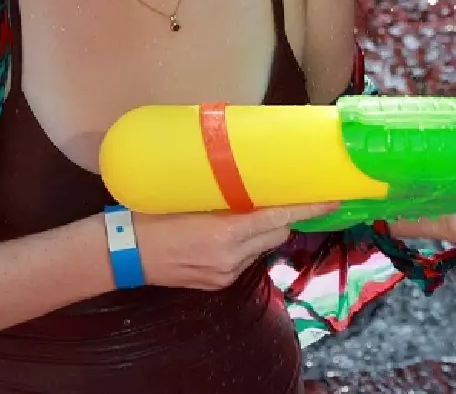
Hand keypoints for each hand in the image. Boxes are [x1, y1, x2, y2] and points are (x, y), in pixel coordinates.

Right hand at [135, 203, 338, 290]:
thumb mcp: (189, 195)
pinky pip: (245, 261)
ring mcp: (225, 273)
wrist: (123, 253)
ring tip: (241, 216)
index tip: (332, 199)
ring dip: (261, 232)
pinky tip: (224, 236)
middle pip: (278, 234)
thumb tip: (250, 172)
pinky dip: (244, 246)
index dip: (308, 209)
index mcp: (225, 233)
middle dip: (282, 217)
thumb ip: (224, 193)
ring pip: (262, 248)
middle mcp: (231, 257)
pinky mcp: (218, 284)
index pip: (279, 219)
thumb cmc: (151, 214)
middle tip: (277, 197)